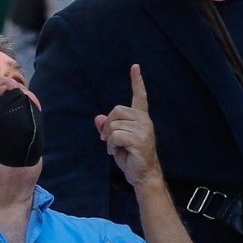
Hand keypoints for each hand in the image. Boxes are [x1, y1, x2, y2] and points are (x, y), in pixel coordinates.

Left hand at [94, 65, 160, 188]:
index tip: (135, 67)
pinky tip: (115, 152)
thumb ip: (108, 128)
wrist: (143, 175)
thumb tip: (98, 118)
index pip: (140, 96)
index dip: (136, 81)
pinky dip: (110, 145)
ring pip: (114, 125)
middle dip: (107, 126)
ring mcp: (143, 129)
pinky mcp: (139, 139)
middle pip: (116, 111)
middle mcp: (144, 121)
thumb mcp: (115, 141)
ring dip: (108, 139)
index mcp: (141, 118)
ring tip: (115, 148)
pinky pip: (115, 135)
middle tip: (108, 140)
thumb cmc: (130, 157)